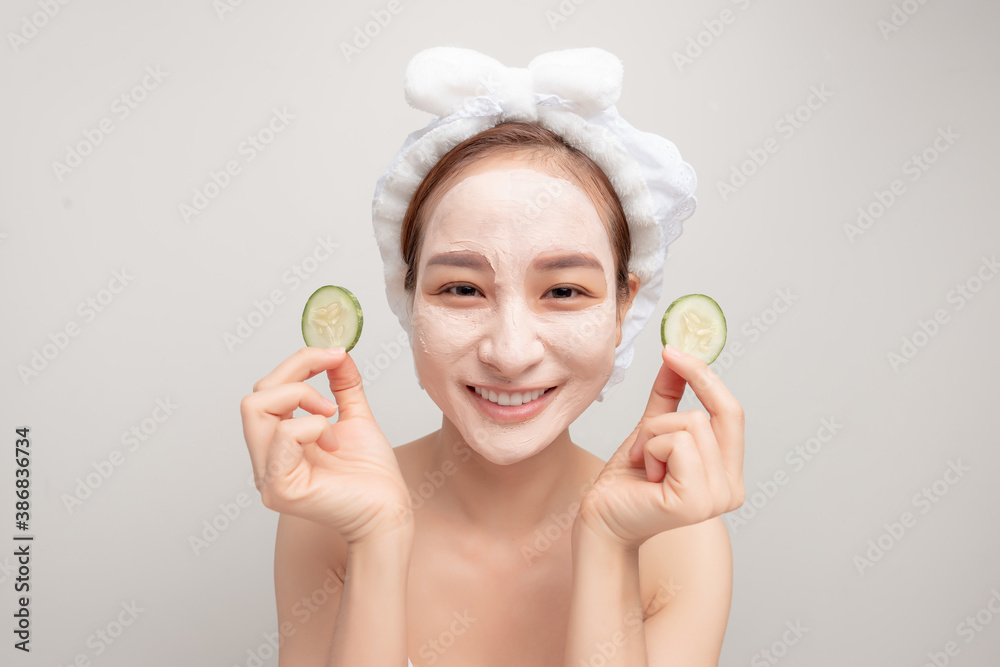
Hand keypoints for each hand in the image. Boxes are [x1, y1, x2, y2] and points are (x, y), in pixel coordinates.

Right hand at [240, 347, 411, 544]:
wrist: (389, 512)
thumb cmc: (372, 476)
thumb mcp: (356, 418)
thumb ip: (343, 387)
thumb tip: (337, 354)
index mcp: (278, 444)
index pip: (266, 390)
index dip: (298, 363)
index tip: (334, 353)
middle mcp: (265, 460)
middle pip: (254, 395)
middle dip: (296, 372)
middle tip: (333, 377)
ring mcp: (268, 476)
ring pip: (256, 408)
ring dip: (302, 399)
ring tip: (332, 418)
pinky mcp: (280, 489)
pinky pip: (284, 436)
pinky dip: (313, 426)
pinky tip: (333, 444)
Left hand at [577, 344, 745, 549]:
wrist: (601, 520)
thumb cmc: (625, 482)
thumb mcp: (652, 430)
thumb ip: (669, 396)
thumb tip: (676, 354)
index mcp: (729, 473)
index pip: (732, 411)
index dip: (705, 376)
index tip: (673, 351)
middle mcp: (733, 488)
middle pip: (708, 414)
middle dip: (663, 420)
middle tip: (640, 445)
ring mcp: (718, 498)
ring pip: (689, 424)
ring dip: (652, 437)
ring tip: (643, 465)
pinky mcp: (695, 501)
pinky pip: (676, 443)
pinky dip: (650, 449)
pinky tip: (643, 475)